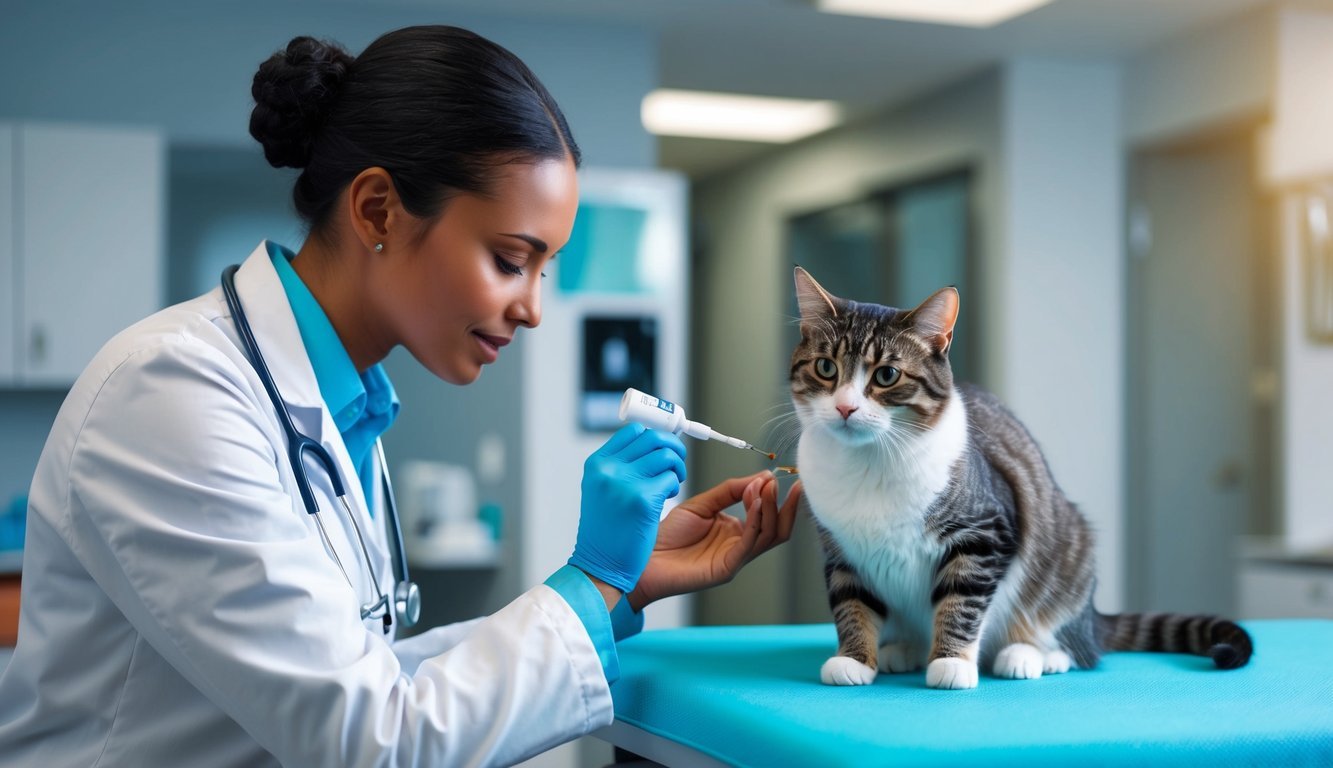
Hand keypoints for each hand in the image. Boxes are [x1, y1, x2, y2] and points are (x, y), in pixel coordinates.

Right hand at [569, 424, 686, 593]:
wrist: (599, 564)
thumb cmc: (605, 531)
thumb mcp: (600, 490)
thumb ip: (620, 467)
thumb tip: (651, 443)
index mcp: (598, 464)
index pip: (633, 431)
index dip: (654, 435)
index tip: (662, 447)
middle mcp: (609, 469)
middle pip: (654, 438)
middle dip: (673, 447)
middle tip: (675, 462)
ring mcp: (626, 483)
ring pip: (666, 455)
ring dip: (676, 467)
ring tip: (671, 483)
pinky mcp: (643, 500)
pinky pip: (670, 479)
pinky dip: (673, 486)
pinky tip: (665, 497)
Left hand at [628, 471, 802, 610]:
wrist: (644, 558)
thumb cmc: (668, 536)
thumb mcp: (702, 504)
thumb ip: (730, 490)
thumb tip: (761, 477)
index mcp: (736, 532)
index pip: (768, 516)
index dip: (775, 497)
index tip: (775, 476)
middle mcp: (740, 546)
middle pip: (777, 529)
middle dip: (784, 505)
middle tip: (782, 483)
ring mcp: (735, 559)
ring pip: (768, 536)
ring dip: (770, 509)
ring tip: (767, 487)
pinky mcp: (726, 569)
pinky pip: (749, 544)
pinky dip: (755, 522)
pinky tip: (755, 503)